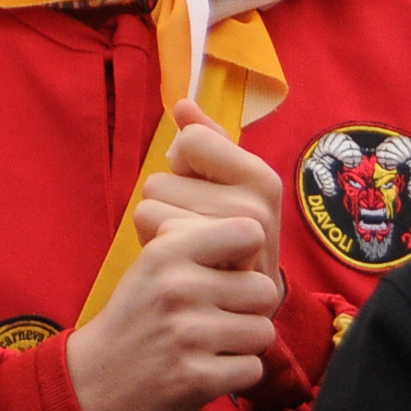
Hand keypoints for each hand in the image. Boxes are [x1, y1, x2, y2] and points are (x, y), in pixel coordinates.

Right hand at [67, 127, 282, 410]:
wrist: (93, 384)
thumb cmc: (136, 313)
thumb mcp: (154, 253)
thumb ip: (187, 197)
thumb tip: (188, 106)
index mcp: (167, 248)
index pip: (248, 231)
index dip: (243, 254)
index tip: (220, 268)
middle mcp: (177, 286)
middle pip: (263, 288)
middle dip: (245, 307)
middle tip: (210, 315)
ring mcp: (186, 334)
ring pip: (262, 330)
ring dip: (241, 342)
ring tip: (206, 341)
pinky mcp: (195, 379)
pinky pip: (250, 369)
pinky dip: (232, 374)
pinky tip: (201, 369)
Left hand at [139, 103, 286, 283]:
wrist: (245, 307)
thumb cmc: (228, 236)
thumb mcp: (226, 185)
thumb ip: (208, 141)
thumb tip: (183, 103)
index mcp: (261, 177)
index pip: (191, 141)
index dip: (183, 163)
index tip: (202, 189)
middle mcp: (255, 205)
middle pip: (162, 178)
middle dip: (169, 202)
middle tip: (195, 229)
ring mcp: (233, 240)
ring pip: (150, 205)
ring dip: (159, 227)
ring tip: (189, 248)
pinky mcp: (206, 268)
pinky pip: (150, 233)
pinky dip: (154, 247)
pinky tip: (181, 264)